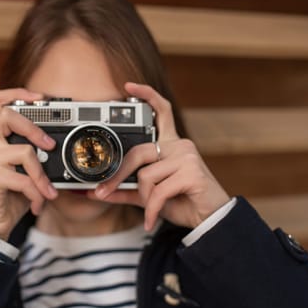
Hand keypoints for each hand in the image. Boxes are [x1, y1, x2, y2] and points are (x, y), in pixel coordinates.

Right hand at [0, 88, 57, 239]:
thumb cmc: (9, 196)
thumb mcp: (24, 171)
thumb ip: (34, 155)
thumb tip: (57, 147)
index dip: (19, 93)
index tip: (41, 97)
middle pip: (8, 115)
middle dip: (35, 128)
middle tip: (50, 146)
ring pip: (24, 152)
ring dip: (42, 176)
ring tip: (47, 192)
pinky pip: (24, 179)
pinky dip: (36, 194)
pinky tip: (37, 204)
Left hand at [90, 82, 229, 230]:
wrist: (209, 221)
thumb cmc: (182, 203)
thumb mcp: (149, 196)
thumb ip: (125, 191)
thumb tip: (97, 192)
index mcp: (171, 145)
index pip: (161, 111)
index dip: (146, 95)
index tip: (128, 87)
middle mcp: (180, 146)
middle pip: (139, 151)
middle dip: (119, 175)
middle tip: (103, 191)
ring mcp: (187, 157)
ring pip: (146, 175)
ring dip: (144, 198)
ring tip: (151, 210)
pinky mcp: (192, 173)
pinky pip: (158, 191)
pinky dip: (151, 209)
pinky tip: (152, 219)